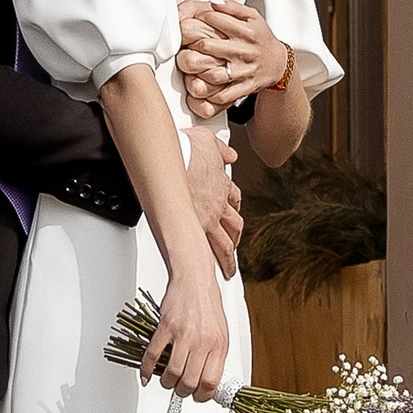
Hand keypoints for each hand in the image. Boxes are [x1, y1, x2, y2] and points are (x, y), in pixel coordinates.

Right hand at [138, 260, 229, 403]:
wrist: (195, 279)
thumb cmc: (208, 305)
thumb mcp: (221, 332)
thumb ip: (215, 356)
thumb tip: (208, 381)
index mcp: (219, 345)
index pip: (212, 382)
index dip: (202, 395)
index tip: (197, 396)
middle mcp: (203, 341)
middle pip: (190, 381)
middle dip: (183, 391)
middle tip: (180, 389)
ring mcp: (184, 334)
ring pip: (173, 373)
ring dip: (167, 382)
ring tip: (167, 380)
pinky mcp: (166, 327)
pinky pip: (154, 355)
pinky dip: (147, 369)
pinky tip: (147, 374)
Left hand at [178, 0, 284, 121]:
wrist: (278, 63)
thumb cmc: (261, 38)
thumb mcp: (252, 17)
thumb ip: (232, 7)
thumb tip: (213, 3)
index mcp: (246, 31)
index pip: (213, 19)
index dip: (198, 18)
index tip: (193, 21)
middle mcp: (244, 51)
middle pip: (207, 46)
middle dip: (191, 43)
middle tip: (184, 43)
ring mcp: (243, 72)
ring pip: (212, 74)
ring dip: (196, 70)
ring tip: (189, 64)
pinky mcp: (243, 88)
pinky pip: (222, 95)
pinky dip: (209, 94)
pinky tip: (200, 85)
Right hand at [183, 127, 244, 274]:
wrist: (177, 159)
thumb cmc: (188, 149)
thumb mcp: (209, 142)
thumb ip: (220, 150)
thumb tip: (229, 153)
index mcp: (221, 185)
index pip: (233, 199)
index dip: (233, 206)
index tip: (232, 213)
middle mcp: (219, 205)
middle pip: (234, 225)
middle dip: (235, 236)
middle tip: (234, 246)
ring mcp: (209, 219)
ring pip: (225, 242)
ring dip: (228, 256)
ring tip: (228, 268)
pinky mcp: (196, 228)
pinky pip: (208, 250)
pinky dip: (210, 262)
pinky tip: (207, 270)